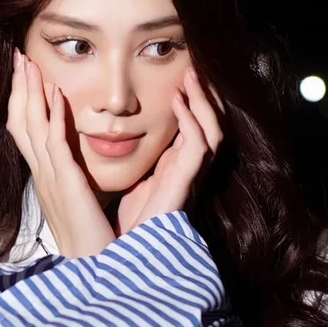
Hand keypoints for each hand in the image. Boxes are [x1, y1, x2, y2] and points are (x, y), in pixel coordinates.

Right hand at [6, 49, 115, 258]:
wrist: (92, 271)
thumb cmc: (91, 241)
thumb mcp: (77, 202)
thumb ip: (73, 180)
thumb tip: (74, 165)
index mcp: (44, 178)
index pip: (25, 132)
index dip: (21, 101)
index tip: (23, 74)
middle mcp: (41, 176)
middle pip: (20, 122)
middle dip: (18, 87)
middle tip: (17, 56)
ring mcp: (50, 179)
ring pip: (31, 126)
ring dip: (30, 92)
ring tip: (29, 63)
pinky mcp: (66, 185)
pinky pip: (55, 143)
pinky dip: (52, 116)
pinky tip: (55, 93)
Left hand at [113, 68, 224, 235]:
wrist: (126, 257)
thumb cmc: (127, 225)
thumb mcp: (131, 182)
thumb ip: (134, 161)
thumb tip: (114, 137)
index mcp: (176, 168)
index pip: (194, 128)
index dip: (194, 103)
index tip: (181, 76)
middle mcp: (188, 170)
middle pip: (211, 126)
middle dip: (206, 97)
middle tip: (193, 69)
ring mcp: (190, 177)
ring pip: (213, 131)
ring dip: (204, 102)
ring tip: (192, 76)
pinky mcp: (185, 184)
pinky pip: (198, 146)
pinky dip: (192, 120)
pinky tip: (178, 101)